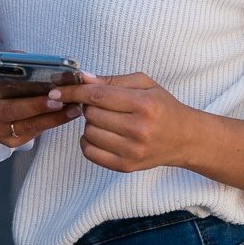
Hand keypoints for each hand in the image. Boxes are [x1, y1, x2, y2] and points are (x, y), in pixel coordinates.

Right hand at [0, 60, 82, 148]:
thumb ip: (10, 65)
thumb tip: (30, 59)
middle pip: (9, 110)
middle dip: (35, 106)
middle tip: (57, 100)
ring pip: (25, 126)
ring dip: (52, 118)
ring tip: (73, 108)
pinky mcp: (9, 142)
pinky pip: (32, 133)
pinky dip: (50, 123)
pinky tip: (67, 115)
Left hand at [52, 73, 200, 173]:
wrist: (185, 138)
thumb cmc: (163, 108)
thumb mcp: (145, 84)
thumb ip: (113, 80)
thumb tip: (83, 78)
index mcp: (144, 104)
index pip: (98, 96)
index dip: (74, 91)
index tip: (58, 90)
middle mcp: (138, 129)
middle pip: (91, 114)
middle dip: (88, 106)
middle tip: (101, 104)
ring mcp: (132, 151)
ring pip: (89, 133)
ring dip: (91, 124)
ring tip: (107, 120)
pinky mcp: (126, 166)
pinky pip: (90, 153)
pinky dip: (88, 142)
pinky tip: (101, 135)